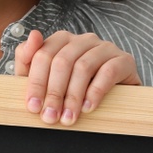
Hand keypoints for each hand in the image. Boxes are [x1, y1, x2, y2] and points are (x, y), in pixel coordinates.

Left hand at [12, 29, 138, 124]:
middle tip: (50, 117)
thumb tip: (32, 35)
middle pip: (61, 61)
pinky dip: (95, 91)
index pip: (43, 55)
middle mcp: (83, 40)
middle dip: (53, 92)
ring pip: (83, 67)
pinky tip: (88, 108)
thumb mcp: (47, 78)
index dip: (36, 82)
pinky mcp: (124, 59)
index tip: (33, 107)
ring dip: (73, 96)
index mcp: (61, 40)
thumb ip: (29, 60)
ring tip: (68, 118)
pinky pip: (108, 72)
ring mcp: (104, 47)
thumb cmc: (75, 87)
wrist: (116, 97)